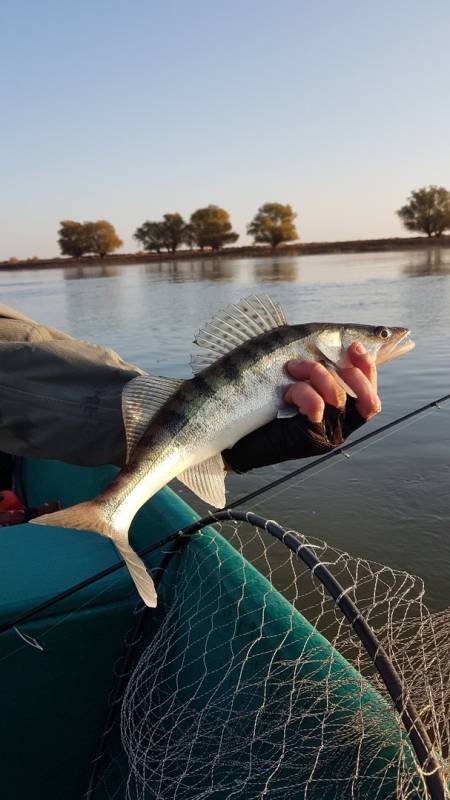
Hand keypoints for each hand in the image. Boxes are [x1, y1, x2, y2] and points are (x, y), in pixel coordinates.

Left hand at [222, 342, 380, 472]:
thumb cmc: (260, 404)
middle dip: (352, 372)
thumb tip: (328, 338)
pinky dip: (303, 392)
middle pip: (368, 401)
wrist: (234, 438)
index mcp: (340, 412)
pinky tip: (287, 392)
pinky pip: (318, 406)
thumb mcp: (291, 377)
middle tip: (323, 359)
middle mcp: (339, 426)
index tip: (354, 346)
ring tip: (293, 368)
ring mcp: (327, 436)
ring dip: (316, 373)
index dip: (369, 368)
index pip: (370, 393)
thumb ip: (313, 365)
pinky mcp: (311, 440)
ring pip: (339, 398)